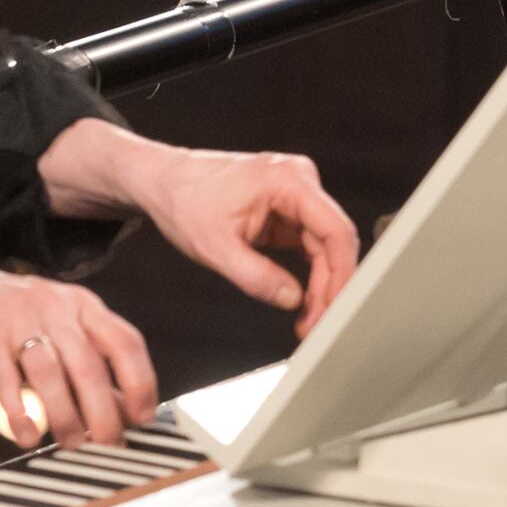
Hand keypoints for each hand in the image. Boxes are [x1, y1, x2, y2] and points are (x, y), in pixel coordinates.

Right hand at [0, 261, 155, 449]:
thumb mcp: (53, 322)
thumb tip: (119, 403)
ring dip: (66, 417)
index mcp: (80, 304)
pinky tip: (28, 434)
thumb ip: (85, 355)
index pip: (125, 341)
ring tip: (72, 442)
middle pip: (91, 365)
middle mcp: (55, 308)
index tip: (142, 415)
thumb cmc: (3, 314)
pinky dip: (21, 413)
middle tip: (108, 441)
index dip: (140, 381)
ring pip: (52, 374)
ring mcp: (19, 321)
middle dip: (105, 411)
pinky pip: (7, 381)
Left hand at [41, 117, 361, 331]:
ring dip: (320, 285)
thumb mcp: (215, 247)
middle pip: (333, 242)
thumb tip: (292, 300)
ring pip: (324, 247)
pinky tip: (302, 301)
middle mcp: (300, 182)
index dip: (342, 273)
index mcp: (289, 180)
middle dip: (329, 287)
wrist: (163, 182)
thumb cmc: (183, 199)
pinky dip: (308, 275)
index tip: (337, 307)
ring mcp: (295, 197)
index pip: (335, 230)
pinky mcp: (287, 212)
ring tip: (308, 320)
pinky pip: (309, 246)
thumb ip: (255, 277)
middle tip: (316, 325)